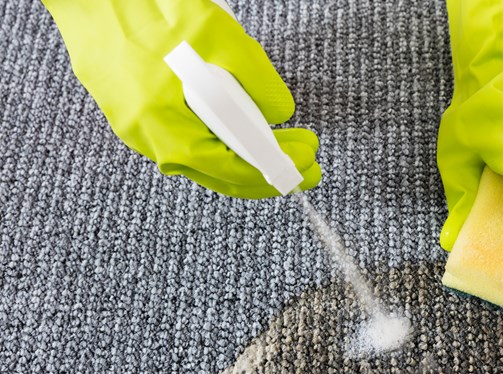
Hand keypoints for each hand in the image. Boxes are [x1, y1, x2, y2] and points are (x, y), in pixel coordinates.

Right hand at [43, 0, 320, 197]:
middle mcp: (151, 142)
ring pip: (207, 160)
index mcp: (166, 129)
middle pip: (222, 174)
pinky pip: (190, 141)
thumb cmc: (143, 8)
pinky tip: (244, 130)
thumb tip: (279, 113)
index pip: (235, 170)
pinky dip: (223, 141)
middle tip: (305, 161)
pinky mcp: (140, 118)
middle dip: (270, 170)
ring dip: (248, 156)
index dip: (279, 169)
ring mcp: (142, 133)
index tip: (308, 161)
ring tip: (282, 144)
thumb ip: (256, 81)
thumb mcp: (217, 36)